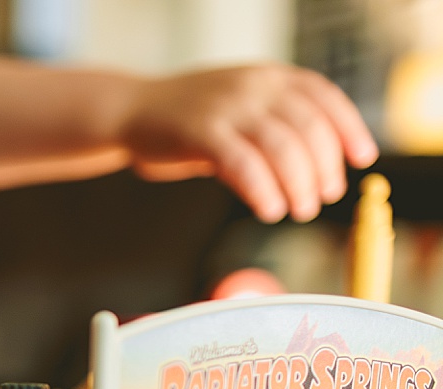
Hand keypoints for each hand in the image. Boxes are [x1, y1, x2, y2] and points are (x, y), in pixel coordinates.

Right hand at [120, 65, 377, 222]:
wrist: (129, 110)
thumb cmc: (186, 119)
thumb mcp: (238, 110)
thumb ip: (273, 127)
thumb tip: (316, 166)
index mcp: (269, 76)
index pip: (324, 97)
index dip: (349, 128)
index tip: (362, 158)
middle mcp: (253, 86)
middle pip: (308, 127)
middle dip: (323, 168)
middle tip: (323, 197)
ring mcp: (227, 107)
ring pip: (282, 148)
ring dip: (298, 184)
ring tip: (297, 209)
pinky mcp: (201, 132)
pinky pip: (243, 164)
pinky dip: (262, 190)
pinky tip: (268, 208)